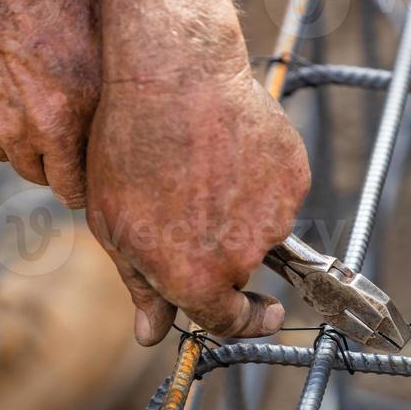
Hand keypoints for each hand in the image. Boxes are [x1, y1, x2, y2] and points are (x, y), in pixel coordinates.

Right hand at [0, 0, 100, 207]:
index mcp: (64, 118)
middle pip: (45, 178)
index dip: (85, 186)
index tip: (90, 178)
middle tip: (67, 140)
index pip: (75, 189)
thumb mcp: (96, 46)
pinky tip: (7, 97)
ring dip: (26, 146)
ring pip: (13, 159)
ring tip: (36, 112)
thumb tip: (123, 128)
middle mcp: (26, 131)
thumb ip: (104, 99)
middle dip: (57, 165)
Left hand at [86, 0, 310, 343]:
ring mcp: (273, 218)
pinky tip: (228, 155)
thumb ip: (143, 288)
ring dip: (239, 215)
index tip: (260, 314)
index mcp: (196, 281)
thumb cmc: (130, 150)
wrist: (173, 76)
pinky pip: (280, 194)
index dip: (243, 322)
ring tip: (204, 171)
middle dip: (218, 255)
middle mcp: (241, 258)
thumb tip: (152, 333)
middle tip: (190, 208)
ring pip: (260, 232)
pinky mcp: (293, 178)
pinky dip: (260, 182)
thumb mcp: (116, 229)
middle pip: (238, 273)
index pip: (229, 322)